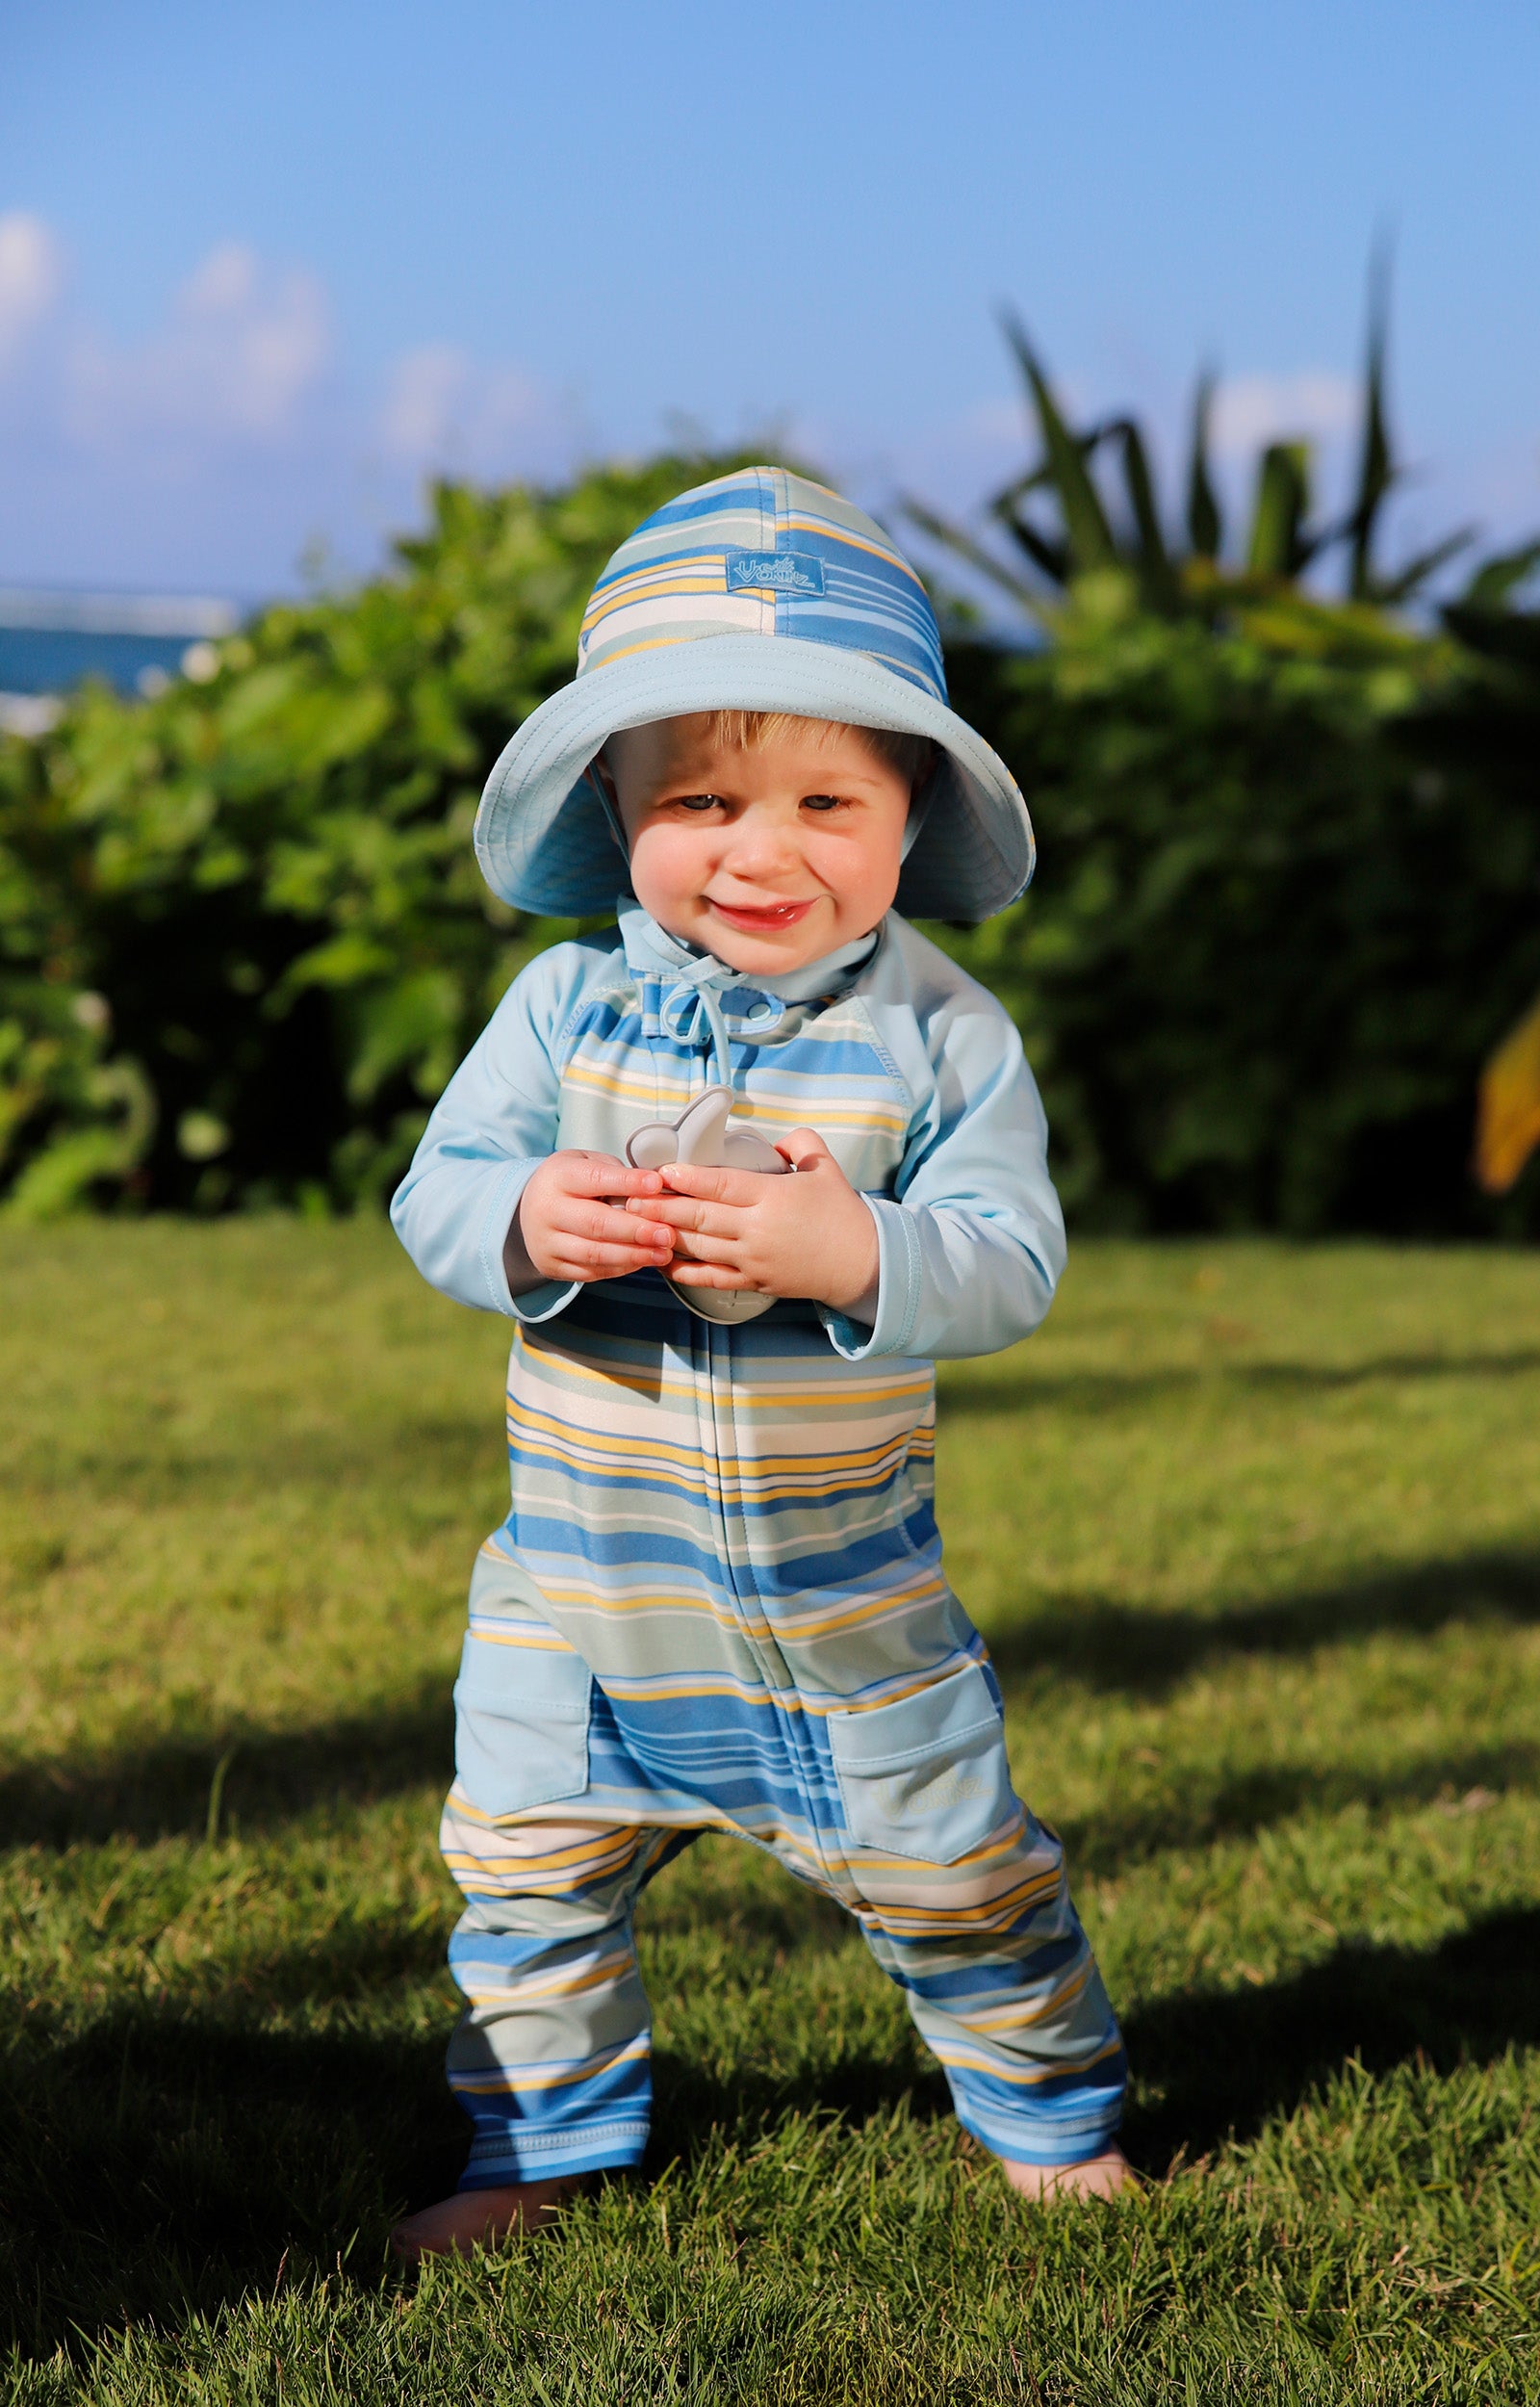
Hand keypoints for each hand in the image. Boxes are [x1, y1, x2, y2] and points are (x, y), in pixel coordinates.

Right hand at [516, 1150, 674, 1285]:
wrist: (528, 1211)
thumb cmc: (569, 1185)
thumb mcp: (587, 1165)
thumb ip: (616, 1174)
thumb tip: (655, 1189)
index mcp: (558, 1176)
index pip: (595, 1179)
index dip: (627, 1183)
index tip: (657, 1184)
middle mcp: (547, 1210)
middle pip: (595, 1223)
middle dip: (635, 1230)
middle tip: (666, 1233)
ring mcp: (547, 1241)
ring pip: (594, 1253)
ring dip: (633, 1255)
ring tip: (662, 1253)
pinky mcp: (552, 1266)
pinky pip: (591, 1272)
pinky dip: (620, 1267)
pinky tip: (642, 1261)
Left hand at [627, 1128, 878, 1311]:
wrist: (863, 1264)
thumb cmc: (843, 1213)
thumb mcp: (825, 1167)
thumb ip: (798, 1144)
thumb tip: (772, 1142)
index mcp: (773, 1197)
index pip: (722, 1185)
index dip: (688, 1179)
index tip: (662, 1172)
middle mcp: (758, 1230)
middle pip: (700, 1217)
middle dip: (662, 1208)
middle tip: (632, 1199)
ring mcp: (753, 1259)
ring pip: (700, 1247)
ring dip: (666, 1236)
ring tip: (637, 1226)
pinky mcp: (754, 1281)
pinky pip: (711, 1277)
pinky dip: (685, 1270)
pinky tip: (662, 1261)